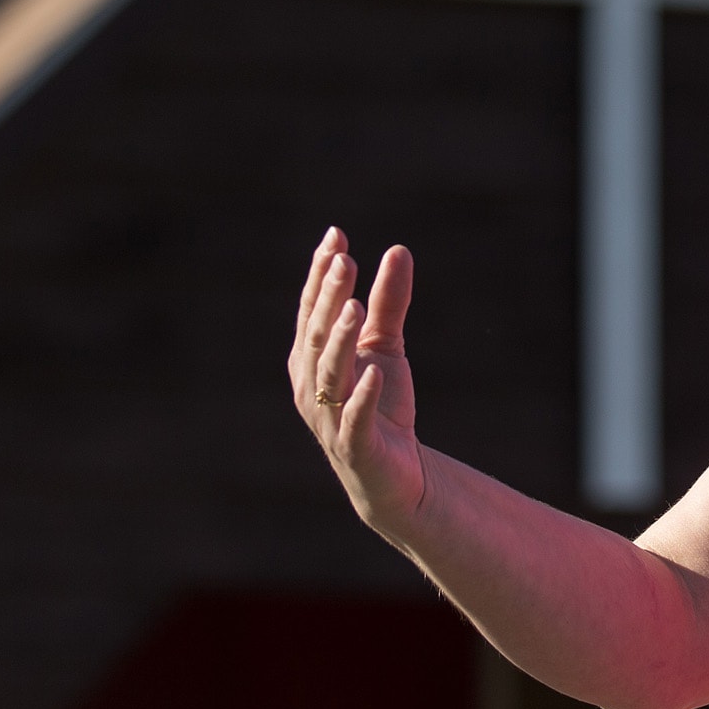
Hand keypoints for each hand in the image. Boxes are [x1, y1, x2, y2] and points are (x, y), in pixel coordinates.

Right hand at [287, 228, 426, 532]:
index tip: (337, 236)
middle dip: (328, 296)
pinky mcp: (356, 446)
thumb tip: (398, 250)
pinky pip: (355, 419)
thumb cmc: (381, 403)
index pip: (311, 309)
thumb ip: (389, 301)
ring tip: (354, 305)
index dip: (321, 274)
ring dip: (339, 339)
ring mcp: (329, 417)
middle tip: (345, 260)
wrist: (395, 472)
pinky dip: (362, 396)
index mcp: (311, 358)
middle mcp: (311, 385)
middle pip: (316, 334)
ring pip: (329, 373)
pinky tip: (374, 372)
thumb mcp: (386, 346)